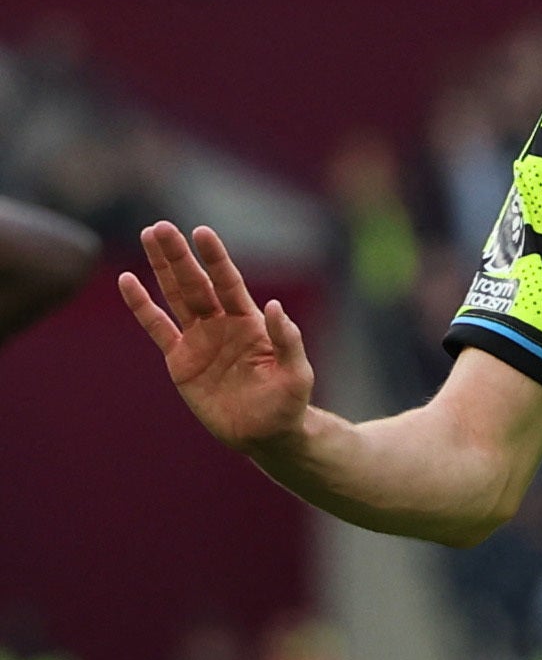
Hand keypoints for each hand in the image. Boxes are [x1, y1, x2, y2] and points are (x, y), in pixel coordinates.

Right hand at [118, 221, 312, 452]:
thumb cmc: (287, 402)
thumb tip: (274, 306)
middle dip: (179, 256)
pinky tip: (128, 282)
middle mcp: (222, 323)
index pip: (228, 282)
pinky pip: (157, 328)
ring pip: (175, 296)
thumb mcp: (296, 373)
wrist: (264, 433)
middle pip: (196, 283)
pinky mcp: (180, 361)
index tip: (202, 231)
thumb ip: (288, 340)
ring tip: (148, 237)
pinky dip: (142, 306)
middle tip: (160, 226)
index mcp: (250, 321)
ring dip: (161, 268)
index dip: (215, 258)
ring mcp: (199, 339)